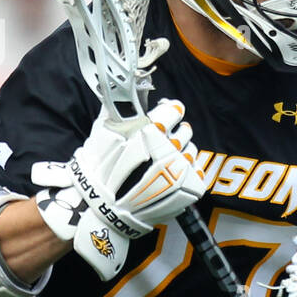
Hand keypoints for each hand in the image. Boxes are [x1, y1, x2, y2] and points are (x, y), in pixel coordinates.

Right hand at [32, 99, 206, 279]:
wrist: (102, 206)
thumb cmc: (99, 167)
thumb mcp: (103, 131)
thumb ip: (118, 108)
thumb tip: (122, 90)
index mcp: (150, 130)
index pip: (174, 110)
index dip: (171, 110)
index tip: (168, 111)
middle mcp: (167, 147)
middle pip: (186, 130)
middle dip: (178, 130)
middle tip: (167, 136)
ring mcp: (178, 169)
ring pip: (192, 151)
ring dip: (183, 151)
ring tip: (169, 157)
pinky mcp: (185, 189)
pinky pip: (196, 173)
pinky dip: (188, 171)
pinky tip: (175, 173)